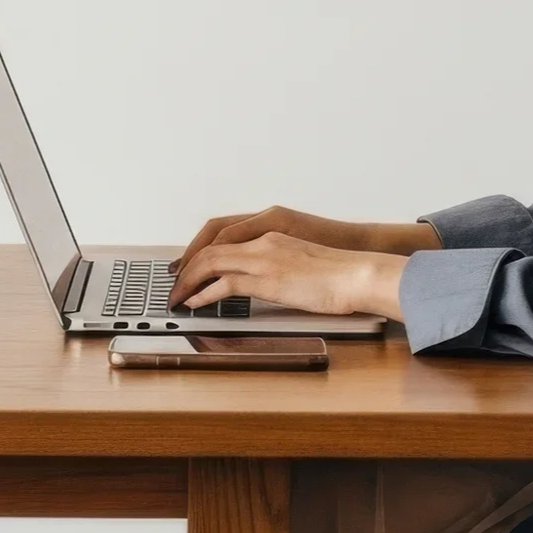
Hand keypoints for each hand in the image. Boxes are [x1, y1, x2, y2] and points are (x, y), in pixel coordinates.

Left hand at [172, 206, 438, 298]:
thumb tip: (266, 277)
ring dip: (189, 280)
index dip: (199, 247)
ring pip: (211, 261)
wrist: (358, 272)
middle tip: (174, 282)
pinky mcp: (268, 279)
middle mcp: (263, 238)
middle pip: (210, 244)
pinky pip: (225, 283)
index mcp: (272, 229)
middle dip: (186, 264)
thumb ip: (281, 260)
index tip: (186, 262)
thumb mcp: (303, 258)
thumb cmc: (339, 271)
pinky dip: (205, 293)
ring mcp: (264, 257)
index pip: (223, 231)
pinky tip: (196, 303)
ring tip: (178, 297)